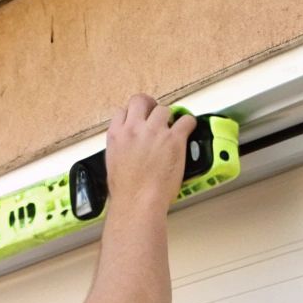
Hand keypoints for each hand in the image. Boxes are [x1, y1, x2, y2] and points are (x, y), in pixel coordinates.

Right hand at [103, 94, 197, 215]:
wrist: (137, 202)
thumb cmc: (126, 191)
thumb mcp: (113, 164)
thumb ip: (120, 149)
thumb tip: (129, 147)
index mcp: (116, 135)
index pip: (122, 112)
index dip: (132, 114)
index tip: (138, 120)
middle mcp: (134, 129)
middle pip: (141, 100)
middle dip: (149, 105)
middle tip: (156, 114)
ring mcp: (154, 132)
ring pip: (164, 109)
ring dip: (169, 118)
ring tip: (172, 129)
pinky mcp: (174, 139)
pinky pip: (185, 120)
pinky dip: (188, 123)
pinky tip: (188, 130)